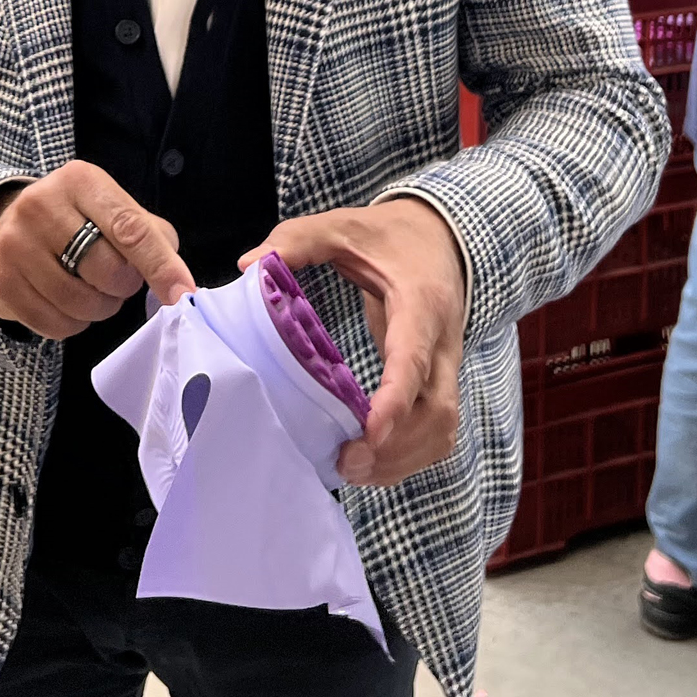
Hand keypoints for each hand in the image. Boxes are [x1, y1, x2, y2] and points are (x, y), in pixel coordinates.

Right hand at [0, 161, 197, 339]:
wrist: (11, 222)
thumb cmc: (79, 220)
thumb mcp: (114, 210)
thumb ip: (150, 238)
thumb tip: (179, 286)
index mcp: (79, 180)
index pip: (129, 228)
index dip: (160, 265)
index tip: (183, 294)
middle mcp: (39, 204)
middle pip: (106, 270)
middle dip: (122, 287)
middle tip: (116, 280)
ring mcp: (13, 241)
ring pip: (79, 302)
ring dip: (98, 309)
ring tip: (91, 291)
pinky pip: (52, 324)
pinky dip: (72, 325)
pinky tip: (67, 305)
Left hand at [244, 197, 466, 487]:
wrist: (439, 237)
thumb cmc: (386, 236)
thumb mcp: (341, 226)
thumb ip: (297, 240)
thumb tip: (248, 265)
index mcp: (421, 303)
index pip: (415, 359)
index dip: (395, 400)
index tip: (368, 433)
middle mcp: (444, 341)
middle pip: (437, 411)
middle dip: (396, 446)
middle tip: (345, 462)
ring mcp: (447, 365)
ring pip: (442, 429)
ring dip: (403, 459)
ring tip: (351, 470)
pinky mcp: (441, 381)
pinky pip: (437, 431)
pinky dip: (409, 456)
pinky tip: (371, 463)